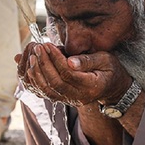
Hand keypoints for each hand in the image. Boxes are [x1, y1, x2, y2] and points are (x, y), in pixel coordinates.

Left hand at [15, 42, 133, 106]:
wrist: (112, 87)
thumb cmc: (110, 69)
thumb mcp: (106, 60)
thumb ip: (88, 60)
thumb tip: (70, 61)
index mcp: (92, 86)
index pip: (68, 73)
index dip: (56, 59)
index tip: (48, 45)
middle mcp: (80, 96)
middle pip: (56, 83)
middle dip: (44, 64)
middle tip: (38, 48)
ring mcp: (71, 99)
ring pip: (48, 91)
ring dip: (37, 73)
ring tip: (32, 56)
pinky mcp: (64, 98)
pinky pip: (46, 93)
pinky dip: (36, 81)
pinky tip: (31, 67)